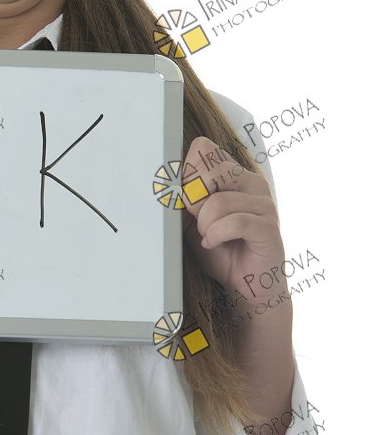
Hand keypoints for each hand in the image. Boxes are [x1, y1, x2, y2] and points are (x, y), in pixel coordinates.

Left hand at [180, 136, 283, 304]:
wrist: (246, 286)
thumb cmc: (221, 250)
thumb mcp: (192, 220)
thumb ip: (182, 198)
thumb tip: (166, 181)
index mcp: (234, 173)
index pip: (203, 148)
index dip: (187, 174)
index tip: (188, 201)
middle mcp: (252, 182)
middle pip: (210, 168)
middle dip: (194, 199)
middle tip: (199, 221)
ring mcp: (264, 203)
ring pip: (219, 201)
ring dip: (204, 224)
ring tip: (208, 236)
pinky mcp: (269, 227)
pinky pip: (235, 222)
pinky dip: (215, 235)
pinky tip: (213, 243)